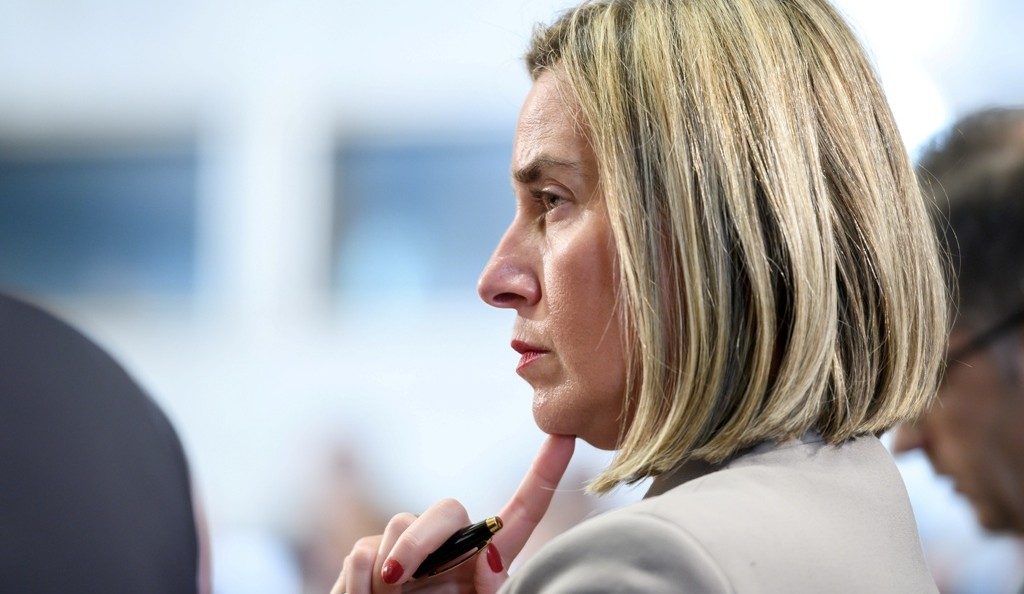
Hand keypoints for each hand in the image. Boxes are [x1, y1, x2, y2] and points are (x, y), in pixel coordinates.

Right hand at [331, 434, 575, 593]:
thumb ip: (490, 590)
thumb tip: (490, 559)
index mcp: (486, 560)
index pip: (522, 512)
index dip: (545, 473)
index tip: (567, 437)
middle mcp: (451, 545)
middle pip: (447, 509)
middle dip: (420, 541)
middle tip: (399, 579)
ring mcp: (410, 546)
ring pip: (398, 526)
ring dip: (390, 570)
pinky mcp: (370, 554)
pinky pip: (362, 553)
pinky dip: (359, 584)